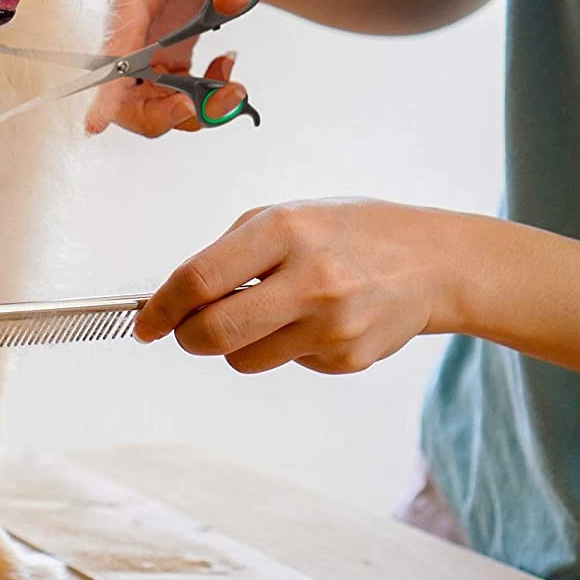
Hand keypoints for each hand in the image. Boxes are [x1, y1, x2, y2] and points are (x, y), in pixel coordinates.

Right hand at [87, 0, 257, 136]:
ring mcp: (146, 43)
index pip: (114, 44)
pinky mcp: (163, 54)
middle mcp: (131, 20)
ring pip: (149, 101)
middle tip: (220, 98)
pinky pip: (174, 94)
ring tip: (236, 86)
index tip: (93, 125)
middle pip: (122, 90)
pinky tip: (228, 66)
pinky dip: (205, 96)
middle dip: (164, 112)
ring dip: (194, 110)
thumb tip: (236, 3)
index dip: (104, 88)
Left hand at [134, 199, 463, 374]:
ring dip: (238, 343)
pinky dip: (286, 347)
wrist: (433, 262)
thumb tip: (176, 299)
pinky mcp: (349, 358)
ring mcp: (332, 324)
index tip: (146, 323)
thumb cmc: (348, 233)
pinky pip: (286, 364)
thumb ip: (231, 251)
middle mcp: (310, 278)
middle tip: (186, 331)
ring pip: (244, 359)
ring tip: (271, 312)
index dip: (162, 308)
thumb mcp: (289, 215)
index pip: (200, 280)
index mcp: (285, 230)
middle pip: (214, 333)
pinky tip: (317, 320)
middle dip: (187, 337)